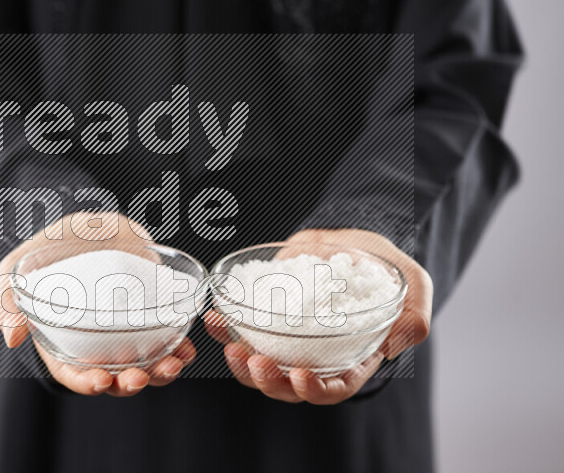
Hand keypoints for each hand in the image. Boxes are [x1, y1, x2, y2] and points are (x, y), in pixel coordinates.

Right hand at [0, 211, 195, 395]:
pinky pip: (167, 339)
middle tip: (142, 376)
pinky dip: (179, 347)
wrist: (89, 223)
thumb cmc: (49, 247)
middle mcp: (96, 342)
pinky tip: (187, 348)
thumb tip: (10, 336)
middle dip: (129, 383)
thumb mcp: (19, 267)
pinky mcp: (150, 313)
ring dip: (160, 371)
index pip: (72, 372)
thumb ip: (6, 298)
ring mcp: (125, 329)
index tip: (102, 381)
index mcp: (63, 340)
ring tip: (174, 363)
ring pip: (144, 363)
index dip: (85, 383)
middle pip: (113, 376)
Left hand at [206, 228, 432, 403]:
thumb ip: (413, 315)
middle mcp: (316, 355)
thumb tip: (395, 345)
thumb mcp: (413, 286)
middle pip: (288, 385)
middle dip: (268, 381)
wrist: (350, 238)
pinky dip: (225, 328)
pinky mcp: (266, 315)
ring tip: (229, 345)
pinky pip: (242, 330)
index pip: (334, 388)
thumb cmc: (384, 266)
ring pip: (260, 366)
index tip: (299, 377)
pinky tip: (215, 317)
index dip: (315, 390)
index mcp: (352, 358)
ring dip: (241, 362)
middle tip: (255, 361)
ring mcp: (288, 338)